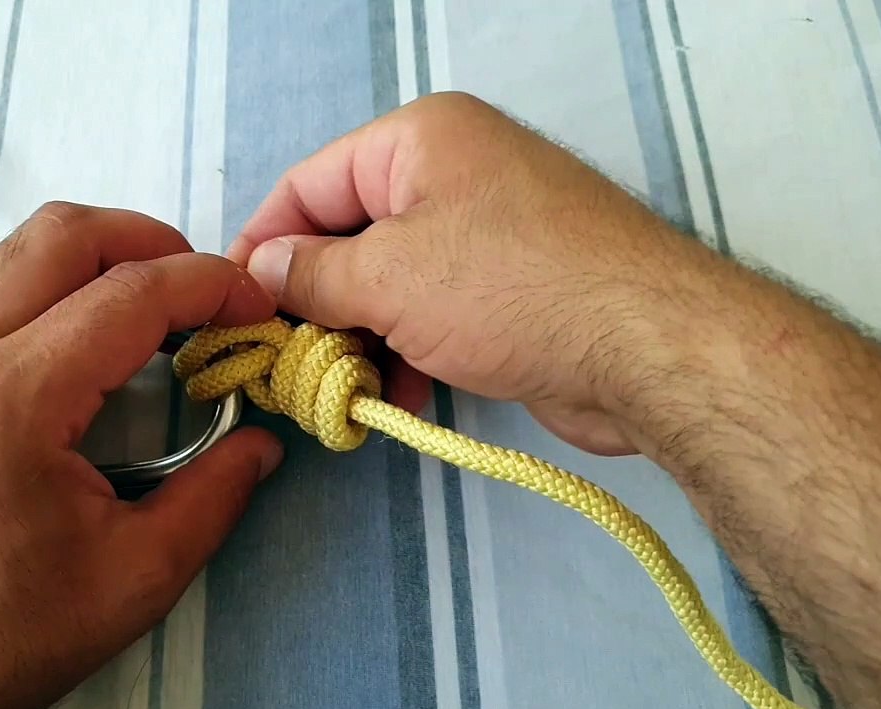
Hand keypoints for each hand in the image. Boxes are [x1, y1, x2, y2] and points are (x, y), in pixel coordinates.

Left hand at [0, 203, 282, 708]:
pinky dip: (55, 294)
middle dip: (153, 241)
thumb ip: (215, 496)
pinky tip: (92, 352)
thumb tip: (263, 442)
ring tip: (158, 316)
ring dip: (100, 262)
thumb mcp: (135, 577)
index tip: (258, 309)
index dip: (211, 286)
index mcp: (7, 402)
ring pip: (19, 254)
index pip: (129, 294)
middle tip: (209, 294)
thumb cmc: (4, 638)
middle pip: (62, 235)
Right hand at [228, 91, 715, 455]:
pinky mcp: (512, 288)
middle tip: (287, 362)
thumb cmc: (509, 290)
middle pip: (348, 236)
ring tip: (344, 388)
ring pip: (390, 282)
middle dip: (315, 303)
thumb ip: (310, 275)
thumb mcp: (389, 278)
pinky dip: (407, 350)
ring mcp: (487, 232)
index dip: (262, 244)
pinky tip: (397, 397)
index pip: (308, 185)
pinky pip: (433, 311)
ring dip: (360, 337)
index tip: (232, 306)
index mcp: (418, 140)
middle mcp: (452, 173)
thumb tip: (259, 270)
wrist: (649, 349)